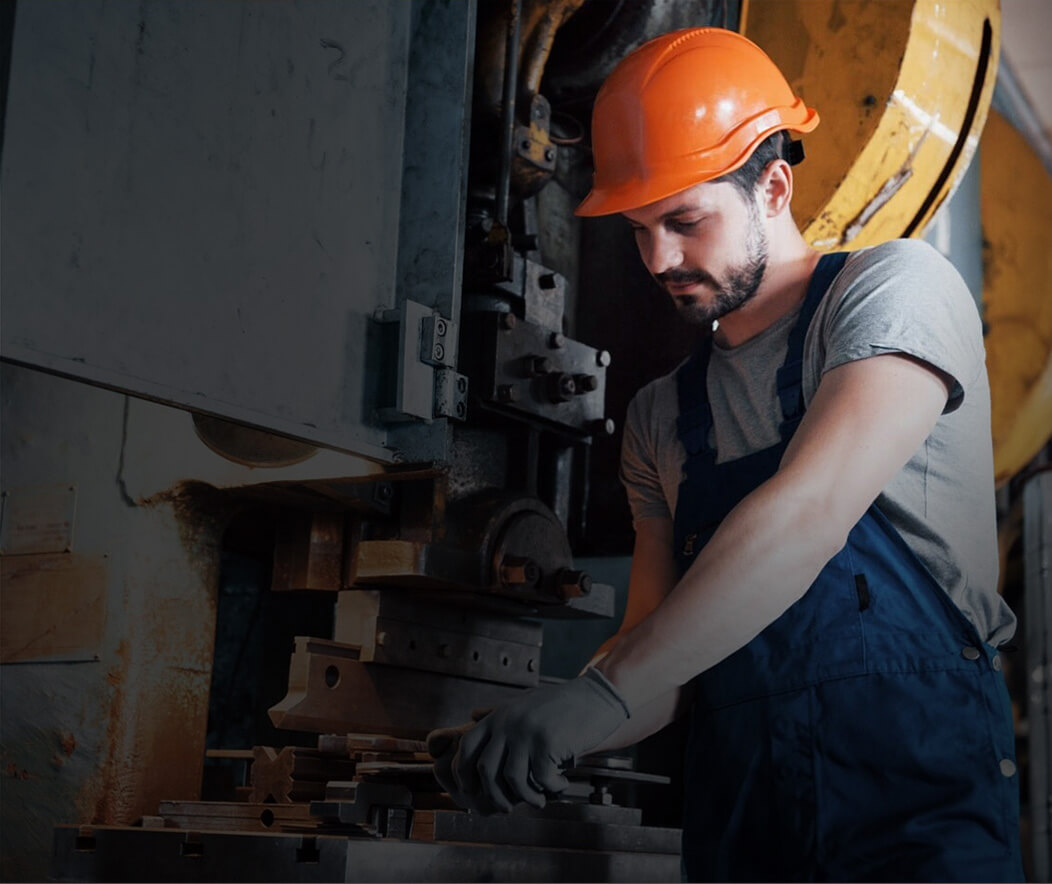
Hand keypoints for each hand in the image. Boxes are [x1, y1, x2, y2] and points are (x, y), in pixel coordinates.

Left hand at [428, 669, 629, 814]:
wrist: (597, 696)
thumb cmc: (563, 703)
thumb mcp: (524, 702)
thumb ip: (498, 712)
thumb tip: (472, 714)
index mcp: (499, 715)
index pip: (467, 747)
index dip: (464, 774)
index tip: (472, 791)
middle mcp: (508, 722)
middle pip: (485, 769)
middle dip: (494, 795)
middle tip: (507, 807)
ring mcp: (527, 732)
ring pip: (512, 779)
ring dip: (526, 797)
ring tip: (539, 800)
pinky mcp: (547, 742)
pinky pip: (541, 778)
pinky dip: (552, 788)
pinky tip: (561, 783)